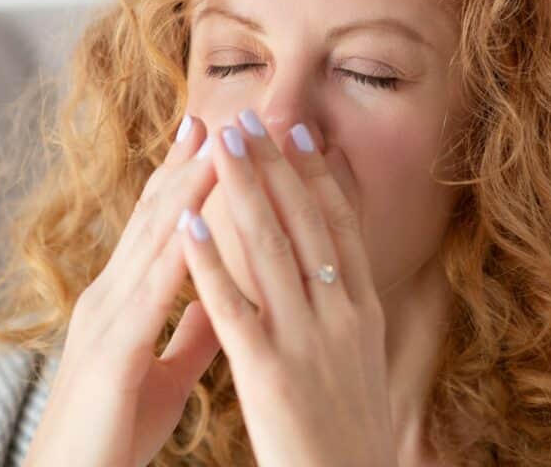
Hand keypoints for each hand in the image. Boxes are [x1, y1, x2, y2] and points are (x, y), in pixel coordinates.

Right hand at [24, 114, 222, 466]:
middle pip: (156, 216)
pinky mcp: (113, 349)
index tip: (213, 136)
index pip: (161, 226)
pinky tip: (197, 217)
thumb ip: (192, 331)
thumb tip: (222, 296)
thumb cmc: (114, 430)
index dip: (186, 178)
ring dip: (187, 185)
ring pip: (154, 238)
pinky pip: (151, 290)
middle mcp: (111, 295)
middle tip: (218, 113)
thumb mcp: (163, 372)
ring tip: (218, 141)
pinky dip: (175, 248)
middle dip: (187, 162)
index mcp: (126, 300)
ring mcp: (107, 317)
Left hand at [176, 110, 397, 466]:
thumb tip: (335, 276)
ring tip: (220, 145)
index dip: (318, 177)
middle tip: (250, 117)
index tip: (298, 135)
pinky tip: (188, 224)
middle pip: (304, 223)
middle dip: (274, 166)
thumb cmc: (350, 435)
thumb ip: (343, 314)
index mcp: (363, 311)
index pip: (340, 228)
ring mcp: (306, 341)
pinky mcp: (269, 372)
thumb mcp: (359, 362)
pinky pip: (232, 306)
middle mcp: (341, 314)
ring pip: (271, 249)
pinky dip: (209, 260)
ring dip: (242, 190)